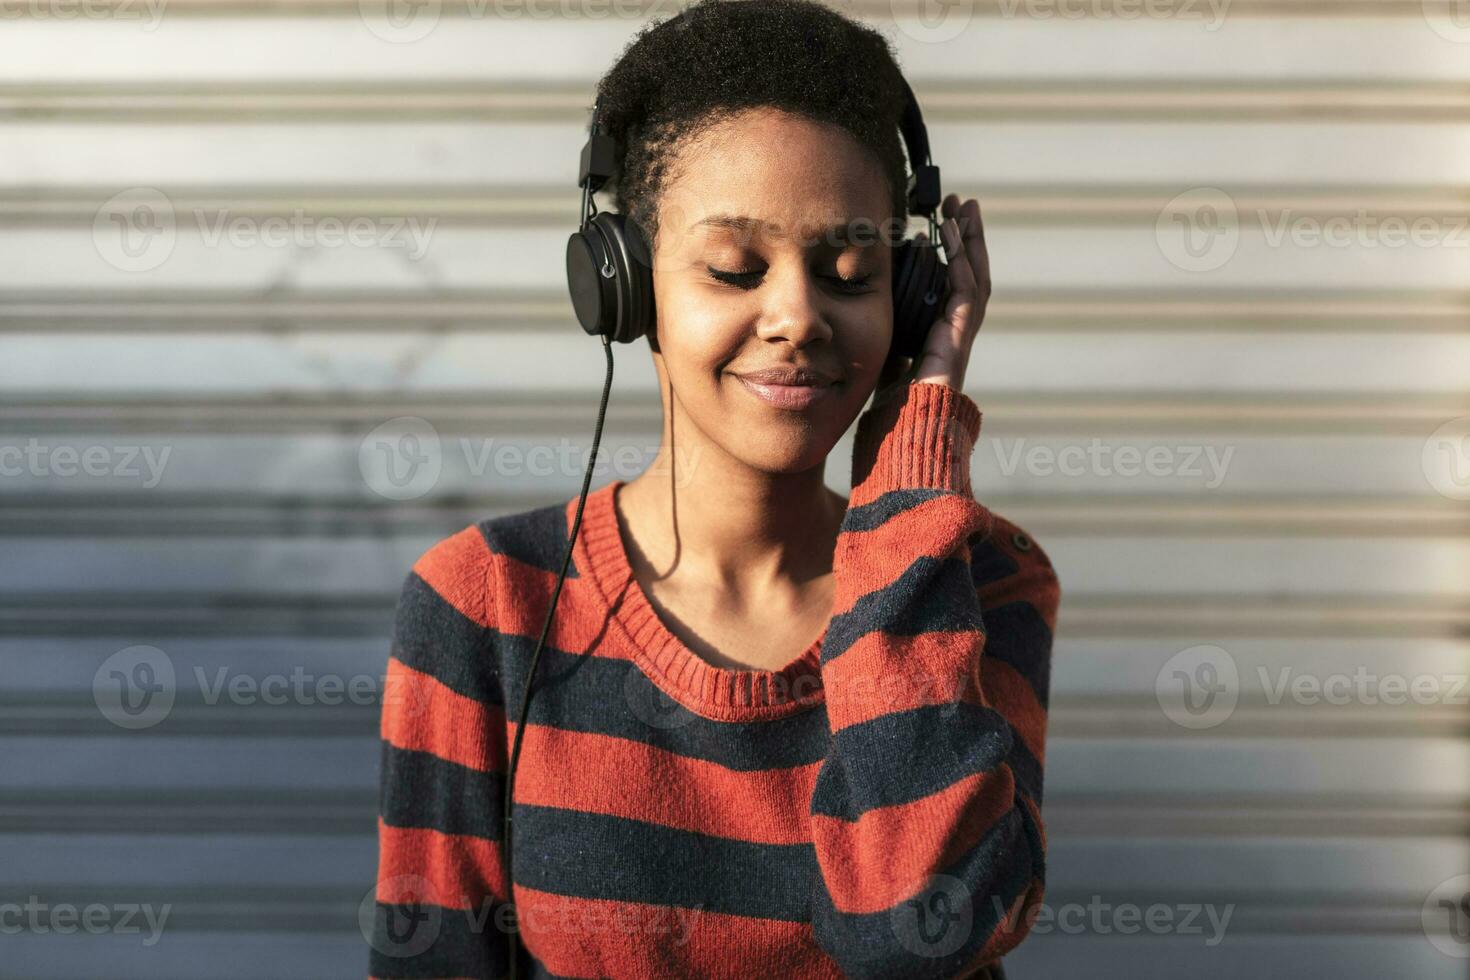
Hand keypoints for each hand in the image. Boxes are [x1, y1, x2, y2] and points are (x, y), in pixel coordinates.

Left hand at [875, 194, 991, 395]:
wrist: (903, 438)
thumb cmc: (889, 410)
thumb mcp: (881, 362)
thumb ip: (881, 338)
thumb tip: (856, 316)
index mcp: (939, 337)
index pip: (952, 287)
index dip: (950, 255)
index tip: (937, 226)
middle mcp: (954, 334)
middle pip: (969, 275)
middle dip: (966, 238)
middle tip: (960, 204)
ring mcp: (959, 337)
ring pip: (972, 278)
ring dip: (967, 240)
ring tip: (962, 208)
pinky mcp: (956, 340)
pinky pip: (963, 293)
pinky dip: (958, 261)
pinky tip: (949, 235)